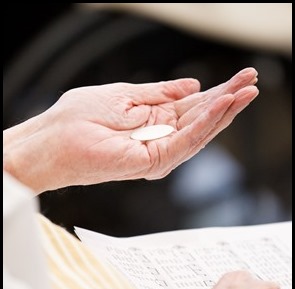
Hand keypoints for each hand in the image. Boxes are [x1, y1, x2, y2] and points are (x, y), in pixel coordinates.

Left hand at [3, 68, 257, 192]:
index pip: (192, 108)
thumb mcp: (126, 95)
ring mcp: (157, 153)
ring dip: (222, 112)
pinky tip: (220, 106)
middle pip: (201, 121)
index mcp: (154, 122)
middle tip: (251, 83)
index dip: (217, 94)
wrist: (56, 140)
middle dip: (228, 102)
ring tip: (244, 92)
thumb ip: (161, 93)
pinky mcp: (152, 161)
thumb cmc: (80, 118)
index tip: (239, 79)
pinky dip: (203, 124)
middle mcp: (160, 139)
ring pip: (198, 133)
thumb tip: (191, 85)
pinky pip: (184, 141)